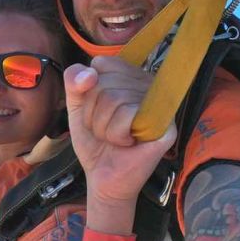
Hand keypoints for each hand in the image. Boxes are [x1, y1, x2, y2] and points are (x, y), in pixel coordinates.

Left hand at [64, 56, 176, 206]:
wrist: (104, 177)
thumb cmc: (95, 142)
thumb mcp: (76, 107)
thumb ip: (74, 82)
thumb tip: (89, 73)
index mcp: (130, 76)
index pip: (102, 63)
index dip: (89, 91)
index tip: (96, 110)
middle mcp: (148, 84)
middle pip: (104, 83)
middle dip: (93, 113)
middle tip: (105, 129)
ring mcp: (160, 103)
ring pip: (114, 99)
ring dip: (103, 127)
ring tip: (114, 138)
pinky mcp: (165, 125)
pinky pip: (127, 115)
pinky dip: (116, 134)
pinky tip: (126, 143)